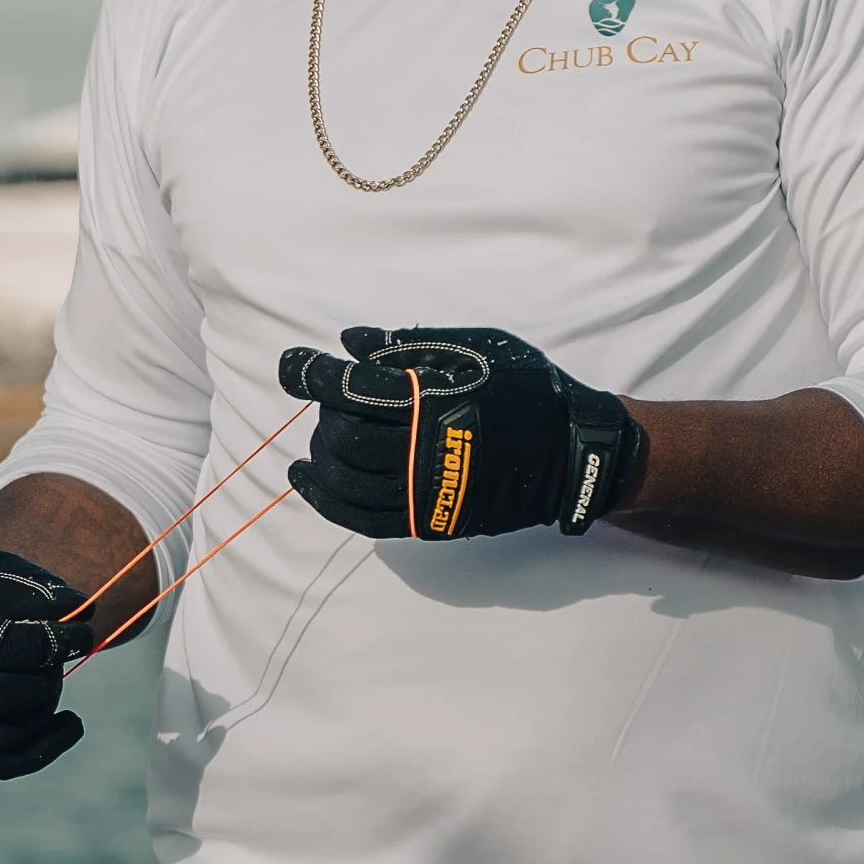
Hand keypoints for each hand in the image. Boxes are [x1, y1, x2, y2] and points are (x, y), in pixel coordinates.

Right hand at [0, 544, 94, 778]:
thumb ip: (37, 590)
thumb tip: (82, 609)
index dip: (50, 641)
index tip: (82, 631)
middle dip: (44, 676)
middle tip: (56, 655)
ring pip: (3, 734)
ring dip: (44, 707)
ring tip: (53, 676)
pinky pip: (2, 763)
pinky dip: (44, 750)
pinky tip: (72, 723)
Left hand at [277, 326, 641, 540]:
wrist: (573, 451)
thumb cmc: (525, 389)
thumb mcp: (474, 349)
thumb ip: (408, 345)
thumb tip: (350, 342)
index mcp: (434, 401)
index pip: (352, 388)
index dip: (311, 374)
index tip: (291, 366)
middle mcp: (425, 449)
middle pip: (344, 436)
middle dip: (325, 415)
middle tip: (332, 402)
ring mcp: (427, 492)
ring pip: (347, 481)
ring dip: (322, 457)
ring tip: (319, 440)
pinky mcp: (431, 521)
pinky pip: (362, 519)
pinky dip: (327, 500)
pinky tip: (310, 479)